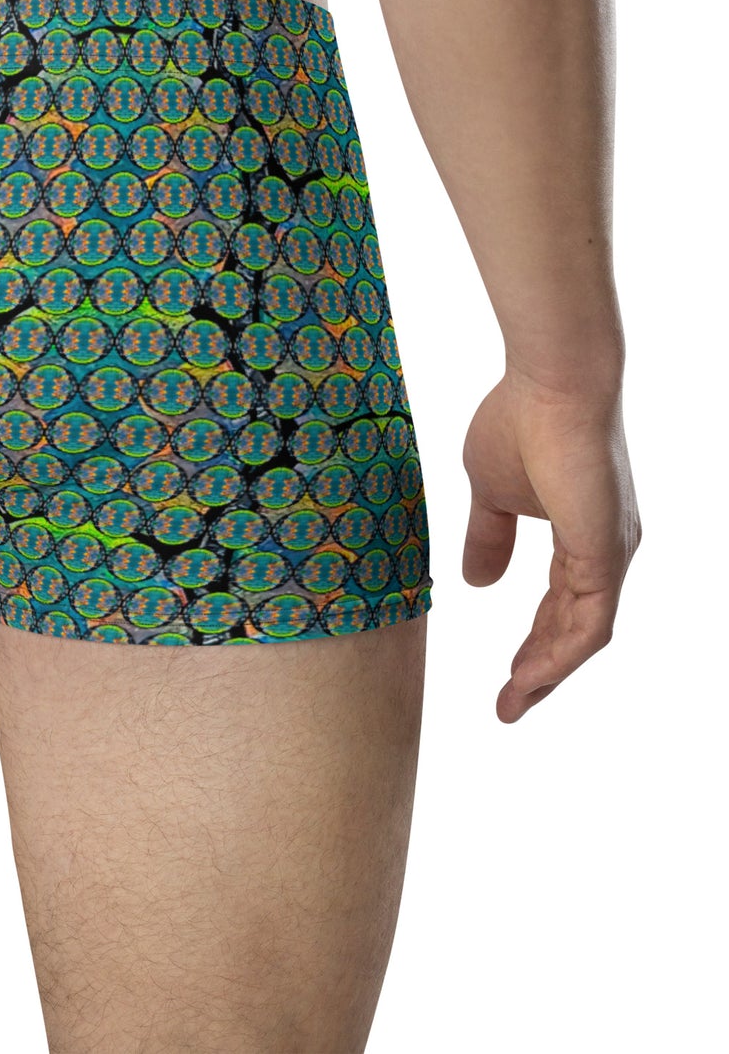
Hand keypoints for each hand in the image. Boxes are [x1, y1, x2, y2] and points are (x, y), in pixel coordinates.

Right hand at [460, 366, 640, 721]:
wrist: (552, 384)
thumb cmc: (520, 421)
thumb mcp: (489, 492)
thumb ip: (488, 538)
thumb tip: (475, 583)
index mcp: (582, 534)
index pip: (559, 603)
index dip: (533, 642)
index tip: (505, 676)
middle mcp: (605, 550)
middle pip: (574, 628)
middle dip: (540, 669)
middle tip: (509, 703)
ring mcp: (610, 554)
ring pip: (584, 634)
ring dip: (548, 672)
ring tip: (514, 700)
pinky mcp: (606, 554)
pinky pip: (589, 624)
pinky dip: (559, 654)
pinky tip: (531, 675)